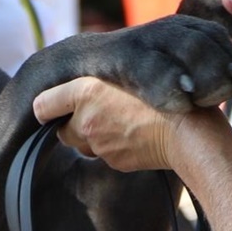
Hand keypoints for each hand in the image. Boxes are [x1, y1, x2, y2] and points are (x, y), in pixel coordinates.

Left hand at [34, 77, 182, 171]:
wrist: (189, 131)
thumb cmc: (163, 93)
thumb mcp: (130, 69)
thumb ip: (102, 75)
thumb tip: (85, 82)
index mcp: (86, 92)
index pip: (43, 105)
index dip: (47, 106)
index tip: (53, 106)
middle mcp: (85, 121)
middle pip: (62, 129)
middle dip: (74, 122)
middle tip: (98, 108)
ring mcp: (99, 145)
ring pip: (84, 142)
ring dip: (94, 134)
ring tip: (122, 119)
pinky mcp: (114, 161)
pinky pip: (105, 154)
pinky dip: (114, 145)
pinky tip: (135, 133)